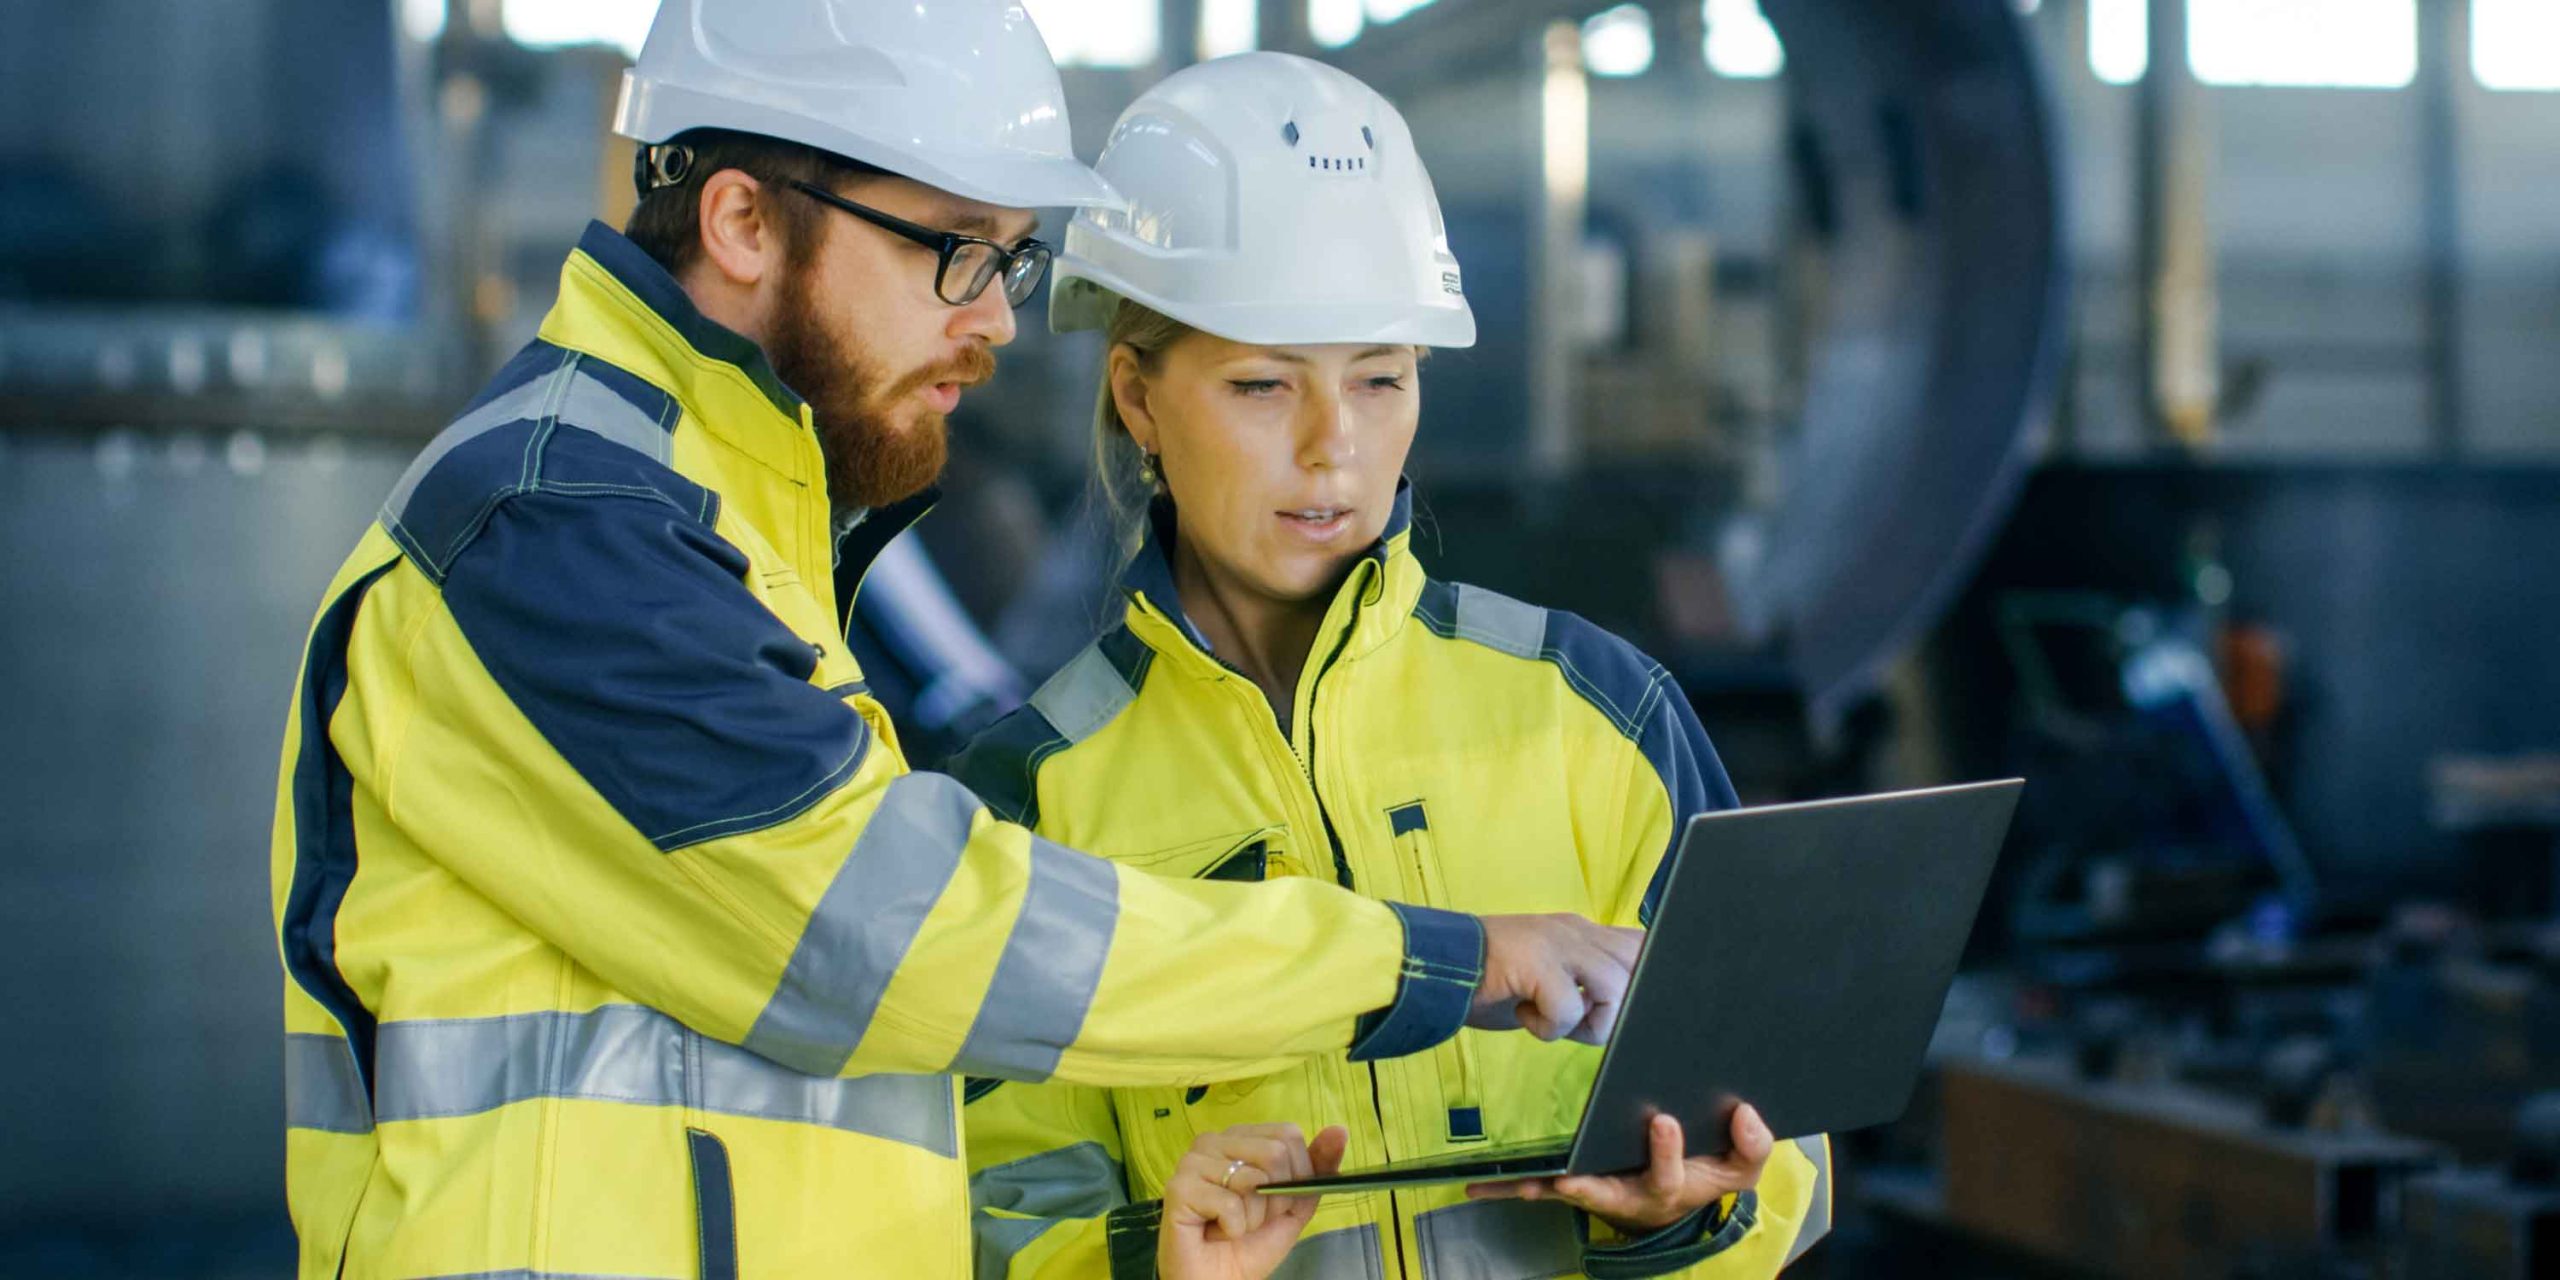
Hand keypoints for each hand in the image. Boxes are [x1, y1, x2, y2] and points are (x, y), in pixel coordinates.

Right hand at [1159, 1123, 1347, 1279]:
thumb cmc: (1251, 1244)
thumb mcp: (1295, 1205)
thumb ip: (1317, 1168)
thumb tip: (1340, 1130)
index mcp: (1240, 1137)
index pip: (1288, 1134)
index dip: (1296, 1175)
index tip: (1277, 1201)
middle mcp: (1213, 1141)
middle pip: (1274, 1153)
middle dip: (1275, 1199)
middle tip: (1252, 1218)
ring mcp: (1192, 1161)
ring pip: (1253, 1180)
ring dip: (1254, 1217)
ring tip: (1232, 1226)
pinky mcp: (1179, 1187)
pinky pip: (1230, 1203)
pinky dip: (1234, 1228)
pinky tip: (1216, 1232)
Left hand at [1464, 1105, 1774, 1233]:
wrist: (1681, 1197)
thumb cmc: (1706, 1173)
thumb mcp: (1740, 1165)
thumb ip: (1751, 1144)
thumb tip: (1747, 1113)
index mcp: (1672, 1186)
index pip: (1672, 1172)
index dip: (1668, 1151)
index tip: (1663, 1121)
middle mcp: (1631, 1196)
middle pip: (1610, 1194)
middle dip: (1591, 1187)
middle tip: (1572, 1179)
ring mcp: (1600, 1193)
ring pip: (1567, 1194)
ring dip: (1540, 1190)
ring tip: (1513, 1184)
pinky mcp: (1577, 1187)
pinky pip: (1542, 1187)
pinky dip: (1512, 1185)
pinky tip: (1478, 1182)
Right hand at [1472, 914, 1644, 1043]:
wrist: (1430, 965)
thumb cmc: (1487, 981)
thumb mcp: (1546, 976)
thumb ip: (1582, 984)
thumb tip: (1620, 1012)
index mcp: (1580, 931)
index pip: (1641, 944)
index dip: (1642, 979)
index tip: (1612, 1008)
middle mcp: (1575, 930)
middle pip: (1640, 966)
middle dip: (1619, 1008)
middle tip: (1578, 1020)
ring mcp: (1558, 943)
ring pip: (1615, 989)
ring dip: (1586, 1023)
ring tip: (1549, 1019)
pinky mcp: (1537, 962)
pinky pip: (1569, 1009)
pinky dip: (1549, 1028)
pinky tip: (1522, 1015)